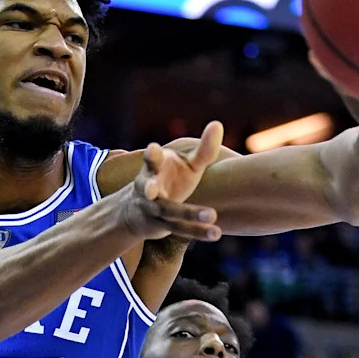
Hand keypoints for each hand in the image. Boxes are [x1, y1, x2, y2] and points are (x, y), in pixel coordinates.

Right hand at [118, 122, 223, 240]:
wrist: (140, 211)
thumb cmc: (171, 179)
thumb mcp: (186, 164)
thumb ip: (203, 149)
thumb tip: (218, 124)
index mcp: (154, 167)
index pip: (150, 159)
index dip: (151, 155)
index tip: (153, 149)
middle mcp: (148, 187)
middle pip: (148, 187)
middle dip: (148, 188)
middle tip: (150, 190)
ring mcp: (153, 209)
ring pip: (169, 211)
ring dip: (189, 213)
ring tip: (211, 214)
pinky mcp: (161, 226)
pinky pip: (180, 230)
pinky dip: (198, 231)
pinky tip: (216, 233)